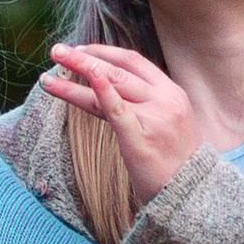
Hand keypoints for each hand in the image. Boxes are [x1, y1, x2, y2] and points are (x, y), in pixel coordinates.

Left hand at [44, 43, 205, 207]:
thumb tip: (113, 93)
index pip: (134, 61)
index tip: (81, 51)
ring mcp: (154, 117)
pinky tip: (76, 83)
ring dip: (77, 75)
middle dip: (84, 57)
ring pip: (110, 85)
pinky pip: (115, 109)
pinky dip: (98, 91)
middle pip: (119, 68)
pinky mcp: (140, 138)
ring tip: (50, 72)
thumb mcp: (170, 123)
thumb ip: (147, 106)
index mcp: (172, 93)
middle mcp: (164, 99)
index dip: (104, 53)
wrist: (194, 192)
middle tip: (58, 51)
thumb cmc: (177, 163)